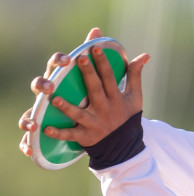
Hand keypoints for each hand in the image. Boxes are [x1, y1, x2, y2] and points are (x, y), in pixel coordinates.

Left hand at [18, 27, 149, 159]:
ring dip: (67, 108)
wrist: (125, 147)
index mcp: (116, 99)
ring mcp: (94, 124)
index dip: (103, 63)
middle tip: (80, 59)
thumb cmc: (127, 117)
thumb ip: (135, 76)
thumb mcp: (135, 97)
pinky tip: (46, 128)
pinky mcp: (86, 136)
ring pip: (79, 114)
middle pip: (95, 90)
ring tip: (55, 98)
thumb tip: (145, 55)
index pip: (110, 78)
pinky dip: (59, 133)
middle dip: (88, 75)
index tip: (95, 48)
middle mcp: (104, 110)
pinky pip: (71, 135)